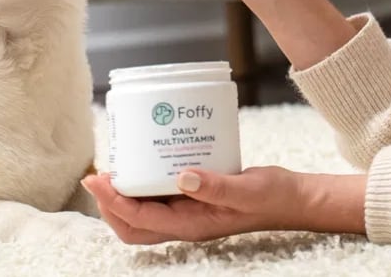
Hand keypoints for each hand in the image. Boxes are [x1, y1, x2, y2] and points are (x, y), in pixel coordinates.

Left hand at [80, 167, 366, 244]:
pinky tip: (145, 164)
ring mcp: (189, 214)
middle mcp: (186, 224)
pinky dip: (143, 188)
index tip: (101, 179)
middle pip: (133, 226)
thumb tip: (183, 176)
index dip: (116, 202)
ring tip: (113, 172)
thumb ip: (215, 185)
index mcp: (193, 225)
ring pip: (142, 217)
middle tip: (98, 176)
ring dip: (122, 199)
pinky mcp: (195, 200)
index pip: (141, 221)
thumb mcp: (246, 188)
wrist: (292, 199)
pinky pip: (159, 200)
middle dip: (109, 205)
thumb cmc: (272, 196)